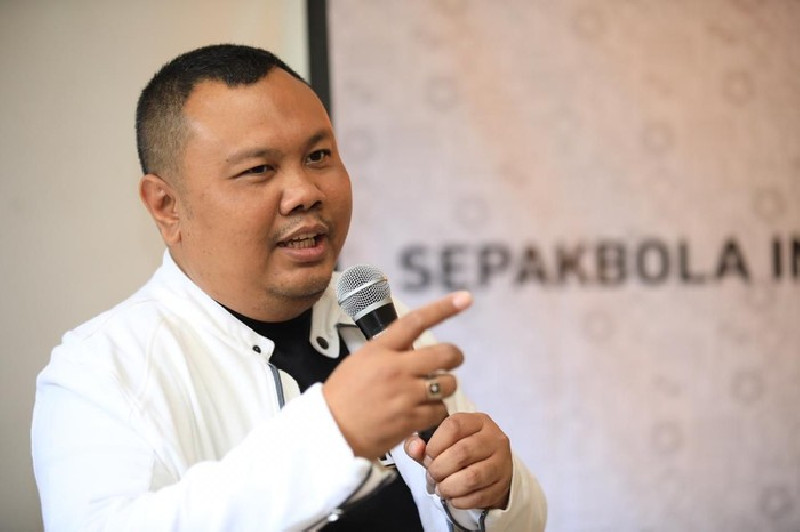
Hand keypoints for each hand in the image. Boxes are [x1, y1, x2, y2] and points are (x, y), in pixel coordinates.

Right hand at [323, 292, 472, 459]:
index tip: (464, 298)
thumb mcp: (360, 360)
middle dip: (455, 356)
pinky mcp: (411, 419)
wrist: (329, 430)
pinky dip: (436, 411)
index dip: (444, 308)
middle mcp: (396, 368)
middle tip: (452, 361)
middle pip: (445, 353)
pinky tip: (423, 413)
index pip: (416, 321)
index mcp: (381, 349)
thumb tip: (415, 345)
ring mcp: (405, 394)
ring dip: (445, 387)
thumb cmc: (342, 395)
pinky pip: (440, 410)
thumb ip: (388, 350)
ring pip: (448, 384)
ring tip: (430, 392)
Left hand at [404, 412, 512, 509]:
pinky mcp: (503, 485)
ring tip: (440, 488)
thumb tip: (414, 448)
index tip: (427, 455)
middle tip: (431, 475)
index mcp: (478, 421)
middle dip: (440, 468)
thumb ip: (420, 444)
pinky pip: (479, 496)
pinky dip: (460, 500)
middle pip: (462, 452)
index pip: (454, 426)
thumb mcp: (441, 441)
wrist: (490, 467)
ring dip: (449, 487)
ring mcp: (502, 462)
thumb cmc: (460, 450)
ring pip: (472, 477)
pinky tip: (453, 497)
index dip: (435, 443)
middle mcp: (494, 438)